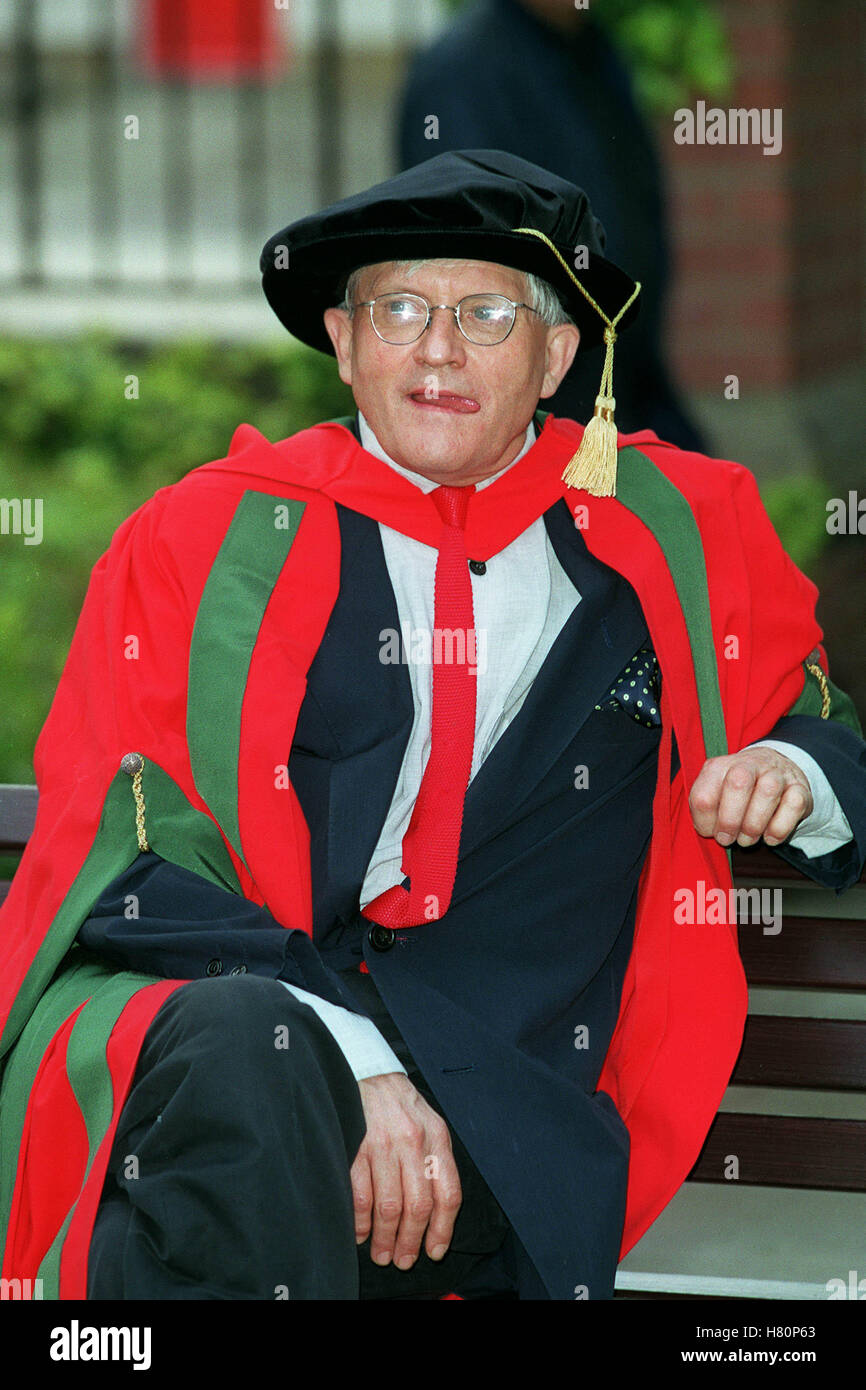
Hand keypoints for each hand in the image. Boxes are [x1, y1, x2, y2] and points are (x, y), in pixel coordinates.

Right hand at [351, 1071, 461, 1269]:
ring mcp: (383, 1146)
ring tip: (382, 1254)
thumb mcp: (431, 1125)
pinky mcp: (356, 1147)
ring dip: (385, 1237)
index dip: (443, 1229)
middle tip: (403, 1261)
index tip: (435, 1251)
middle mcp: (413, 1143)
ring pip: (389, 1206)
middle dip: (411, 1241)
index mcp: (437, 1139)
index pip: (448, 1193)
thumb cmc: (403, 1106)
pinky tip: (360, 1233)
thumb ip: (436, 1161)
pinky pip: (360, 1194)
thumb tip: (437, 1211)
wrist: (370, 1074)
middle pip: (418, 1206)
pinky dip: (360, 1220)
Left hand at [689, 746, 812, 847]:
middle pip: (738, 783)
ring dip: (754, 825)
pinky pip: (794, 804)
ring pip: (768, 791)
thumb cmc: (738, 792)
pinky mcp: (799, 788)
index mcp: (720, 767)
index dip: (705, 821)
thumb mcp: (715, 794)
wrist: (774, 769)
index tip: (711, 832)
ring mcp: (776, 773)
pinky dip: (780, 828)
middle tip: (728, 839)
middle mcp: (749, 764)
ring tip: (748, 839)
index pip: (704, 794)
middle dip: (730, 821)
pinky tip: (770, 837)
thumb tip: (708, 830)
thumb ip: (705, 809)